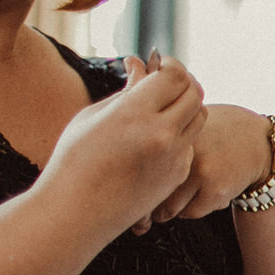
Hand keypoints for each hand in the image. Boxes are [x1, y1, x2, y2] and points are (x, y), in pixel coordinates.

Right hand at [36, 52, 204, 236]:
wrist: (77, 211)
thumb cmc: (75, 159)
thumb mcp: (93, 116)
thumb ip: (126, 91)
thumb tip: (140, 65)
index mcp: (134, 113)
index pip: (174, 76)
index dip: (171, 64)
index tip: (160, 63)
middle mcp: (161, 134)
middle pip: (194, 93)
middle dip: (183, 81)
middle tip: (166, 79)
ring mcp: (174, 157)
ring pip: (199, 118)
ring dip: (186, 105)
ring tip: (163, 104)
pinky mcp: (178, 174)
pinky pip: (190, 142)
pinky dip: (181, 132)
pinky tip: (158, 133)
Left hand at [140, 101, 271, 229]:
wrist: (256, 139)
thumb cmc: (212, 135)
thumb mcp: (182, 126)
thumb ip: (155, 140)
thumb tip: (121, 179)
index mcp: (167, 133)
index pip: (136, 169)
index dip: (129, 189)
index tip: (130, 199)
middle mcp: (181, 151)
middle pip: (148, 192)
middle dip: (145, 208)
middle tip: (145, 214)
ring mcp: (199, 170)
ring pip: (169, 207)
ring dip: (170, 209)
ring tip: (179, 197)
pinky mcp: (216, 189)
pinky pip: (192, 212)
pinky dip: (193, 209)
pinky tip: (202, 196)